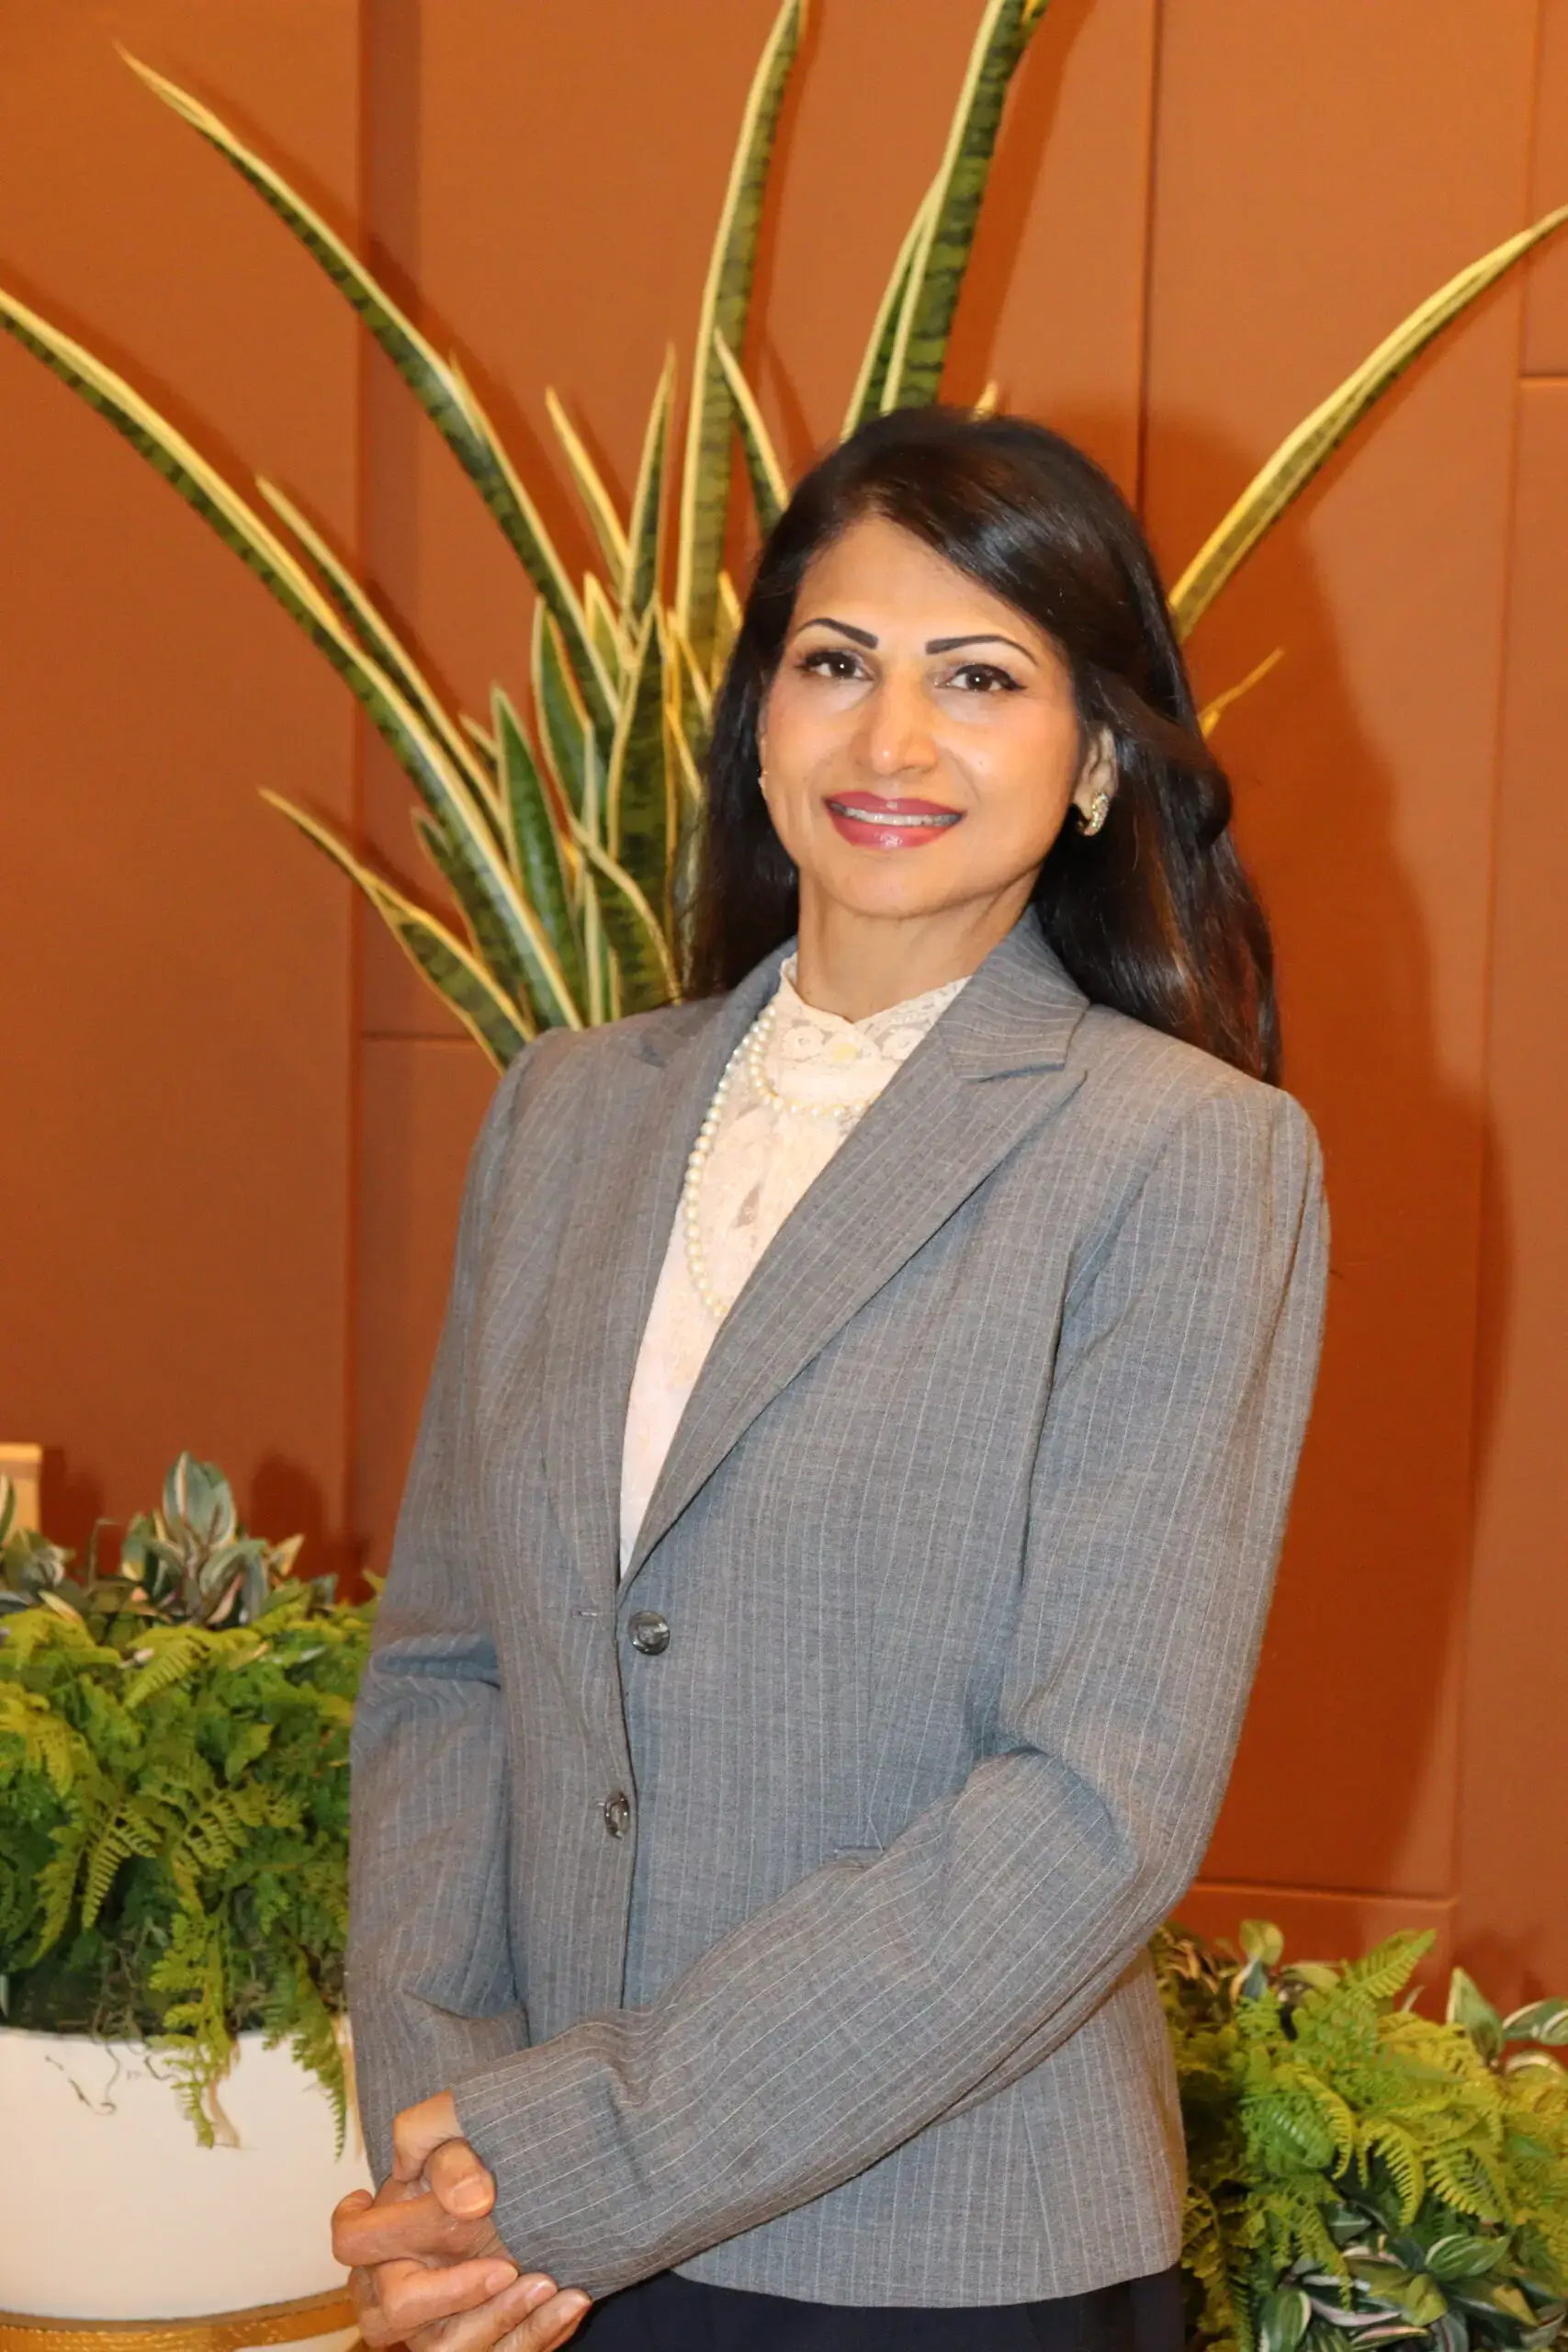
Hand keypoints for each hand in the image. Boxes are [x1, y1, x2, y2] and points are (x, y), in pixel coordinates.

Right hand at [333, 2094, 590, 2350]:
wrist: (534, 2191)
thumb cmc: (482, 2160)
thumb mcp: (464, 2134)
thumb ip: (448, 2147)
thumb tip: (470, 2199)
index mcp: (381, 2237)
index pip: (349, 2239)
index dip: (368, 2228)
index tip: (431, 2207)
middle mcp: (393, 2290)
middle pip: (392, 2314)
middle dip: (451, 2295)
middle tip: (507, 2265)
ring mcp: (430, 2327)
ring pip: (445, 2350)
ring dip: (499, 2321)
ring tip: (548, 2282)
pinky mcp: (475, 2344)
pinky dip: (539, 2333)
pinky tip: (572, 2299)